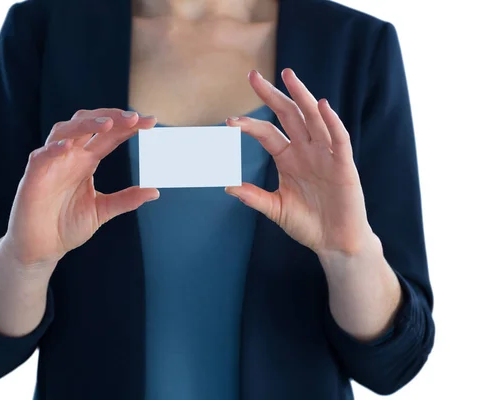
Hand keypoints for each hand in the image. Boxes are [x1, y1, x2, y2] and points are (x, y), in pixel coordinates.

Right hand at [0, 109, 159, 267]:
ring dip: (85, 124)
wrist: (41, 248)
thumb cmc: (67, 226)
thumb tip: (155, 191)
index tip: (151, 122)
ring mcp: (51, 163)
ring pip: (64, 131)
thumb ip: (126, 200)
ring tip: (107, 124)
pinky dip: (53, 149)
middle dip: (111, 116)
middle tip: (134, 117)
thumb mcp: (103, 211)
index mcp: (87, 160)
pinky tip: (68, 147)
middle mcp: (70, 156)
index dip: (128, 126)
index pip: (109, 135)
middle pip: (88, 123)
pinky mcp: (33, 177)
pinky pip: (41, 156)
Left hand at [225, 69, 373, 255]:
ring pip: (313, 119)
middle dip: (272, 95)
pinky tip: (321, 106)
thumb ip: (253, 197)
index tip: (229, 121)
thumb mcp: (276, 208)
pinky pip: (338, 139)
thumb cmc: (307, 224)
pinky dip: (332, 122)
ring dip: (301, 96)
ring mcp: (325, 155)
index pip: (267, 133)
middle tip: (253, 76)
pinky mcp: (344, 165)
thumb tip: (227, 187)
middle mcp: (306, 151)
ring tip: (288, 76)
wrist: (335, 242)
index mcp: (288, 158)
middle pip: (289, 115)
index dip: (250, 125)